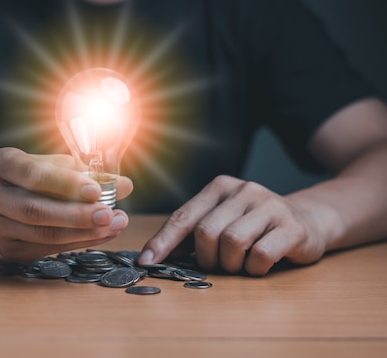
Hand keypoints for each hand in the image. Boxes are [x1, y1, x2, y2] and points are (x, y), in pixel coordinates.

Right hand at [0, 147, 133, 261]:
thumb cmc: (30, 175)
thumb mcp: (52, 165)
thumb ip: (86, 173)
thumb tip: (124, 185)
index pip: (33, 175)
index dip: (65, 184)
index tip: (96, 191)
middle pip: (36, 210)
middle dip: (77, 215)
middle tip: (110, 215)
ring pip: (42, 234)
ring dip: (83, 233)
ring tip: (113, 225)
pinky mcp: (5, 248)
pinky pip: (44, 249)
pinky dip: (75, 243)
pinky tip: (99, 235)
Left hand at [138, 175, 328, 275]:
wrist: (308, 220)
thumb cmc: (255, 226)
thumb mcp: (222, 220)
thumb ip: (193, 232)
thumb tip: (155, 254)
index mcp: (219, 187)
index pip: (183, 216)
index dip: (163, 241)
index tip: (147, 261)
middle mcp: (243, 190)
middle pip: (206, 232)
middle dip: (206, 258)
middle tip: (217, 265)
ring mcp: (269, 206)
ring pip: (232, 243)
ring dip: (231, 265)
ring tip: (240, 264)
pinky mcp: (291, 226)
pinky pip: (260, 255)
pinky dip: (254, 269)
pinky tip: (259, 264)